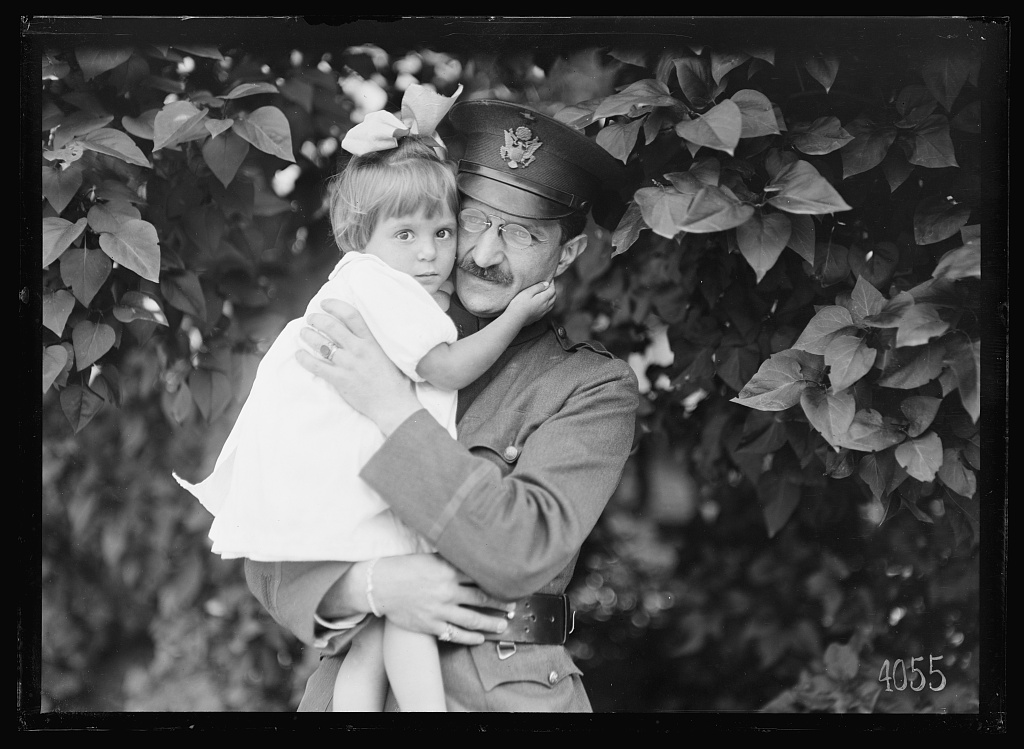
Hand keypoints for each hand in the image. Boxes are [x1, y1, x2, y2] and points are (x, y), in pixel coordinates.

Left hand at [296, 299, 420, 434]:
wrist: (393, 404)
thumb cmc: (394, 381)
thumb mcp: (388, 354)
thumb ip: (374, 342)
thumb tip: (360, 332)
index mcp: (371, 341)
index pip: (351, 315)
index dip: (334, 306)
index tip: (325, 303)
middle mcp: (358, 349)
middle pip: (331, 326)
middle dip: (316, 319)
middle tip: (310, 318)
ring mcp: (348, 364)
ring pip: (321, 344)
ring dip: (308, 335)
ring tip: (303, 332)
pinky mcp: (340, 379)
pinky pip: (316, 366)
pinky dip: (304, 359)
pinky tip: (299, 355)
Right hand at [360, 555, 514, 644]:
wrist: (380, 585)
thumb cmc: (405, 567)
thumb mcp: (430, 557)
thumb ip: (451, 560)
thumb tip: (471, 555)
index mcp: (448, 571)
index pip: (480, 577)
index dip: (498, 582)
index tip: (510, 584)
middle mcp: (447, 591)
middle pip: (482, 598)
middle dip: (501, 604)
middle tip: (513, 607)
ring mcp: (440, 610)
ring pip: (473, 619)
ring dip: (491, 622)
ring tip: (503, 624)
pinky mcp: (431, 625)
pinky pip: (455, 634)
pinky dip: (470, 637)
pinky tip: (480, 638)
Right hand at [504, 279, 555, 325]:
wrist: (515, 318)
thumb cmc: (519, 304)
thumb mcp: (528, 292)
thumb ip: (538, 287)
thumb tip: (547, 284)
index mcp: (543, 298)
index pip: (552, 289)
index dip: (552, 283)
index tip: (550, 279)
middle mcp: (545, 306)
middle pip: (553, 297)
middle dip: (552, 290)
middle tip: (549, 285)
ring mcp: (542, 312)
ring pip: (552, 304)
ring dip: (552, 298)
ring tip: (548, 294)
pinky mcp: (539, 317)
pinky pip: (548, 310)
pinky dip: (548, 304)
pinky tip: (544, 304)